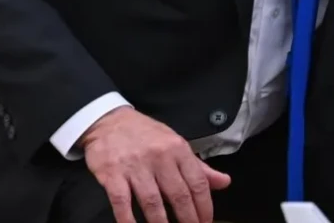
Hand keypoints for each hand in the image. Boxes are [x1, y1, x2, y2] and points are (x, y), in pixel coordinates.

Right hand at [80, 107, 230, 222]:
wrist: (109, 122)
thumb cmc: (145, 134)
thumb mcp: (176, 143)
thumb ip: (199, 166)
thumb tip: (224, 182)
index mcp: (178, 149)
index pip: (197, 182)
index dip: (204, 206)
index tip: (206, 221)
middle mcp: (159, 157)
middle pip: (178, 195)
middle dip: (188, 219)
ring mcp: (135, 167)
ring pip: (152, 201)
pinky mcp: (112, 174)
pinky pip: (121, 202)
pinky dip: (128, 219)